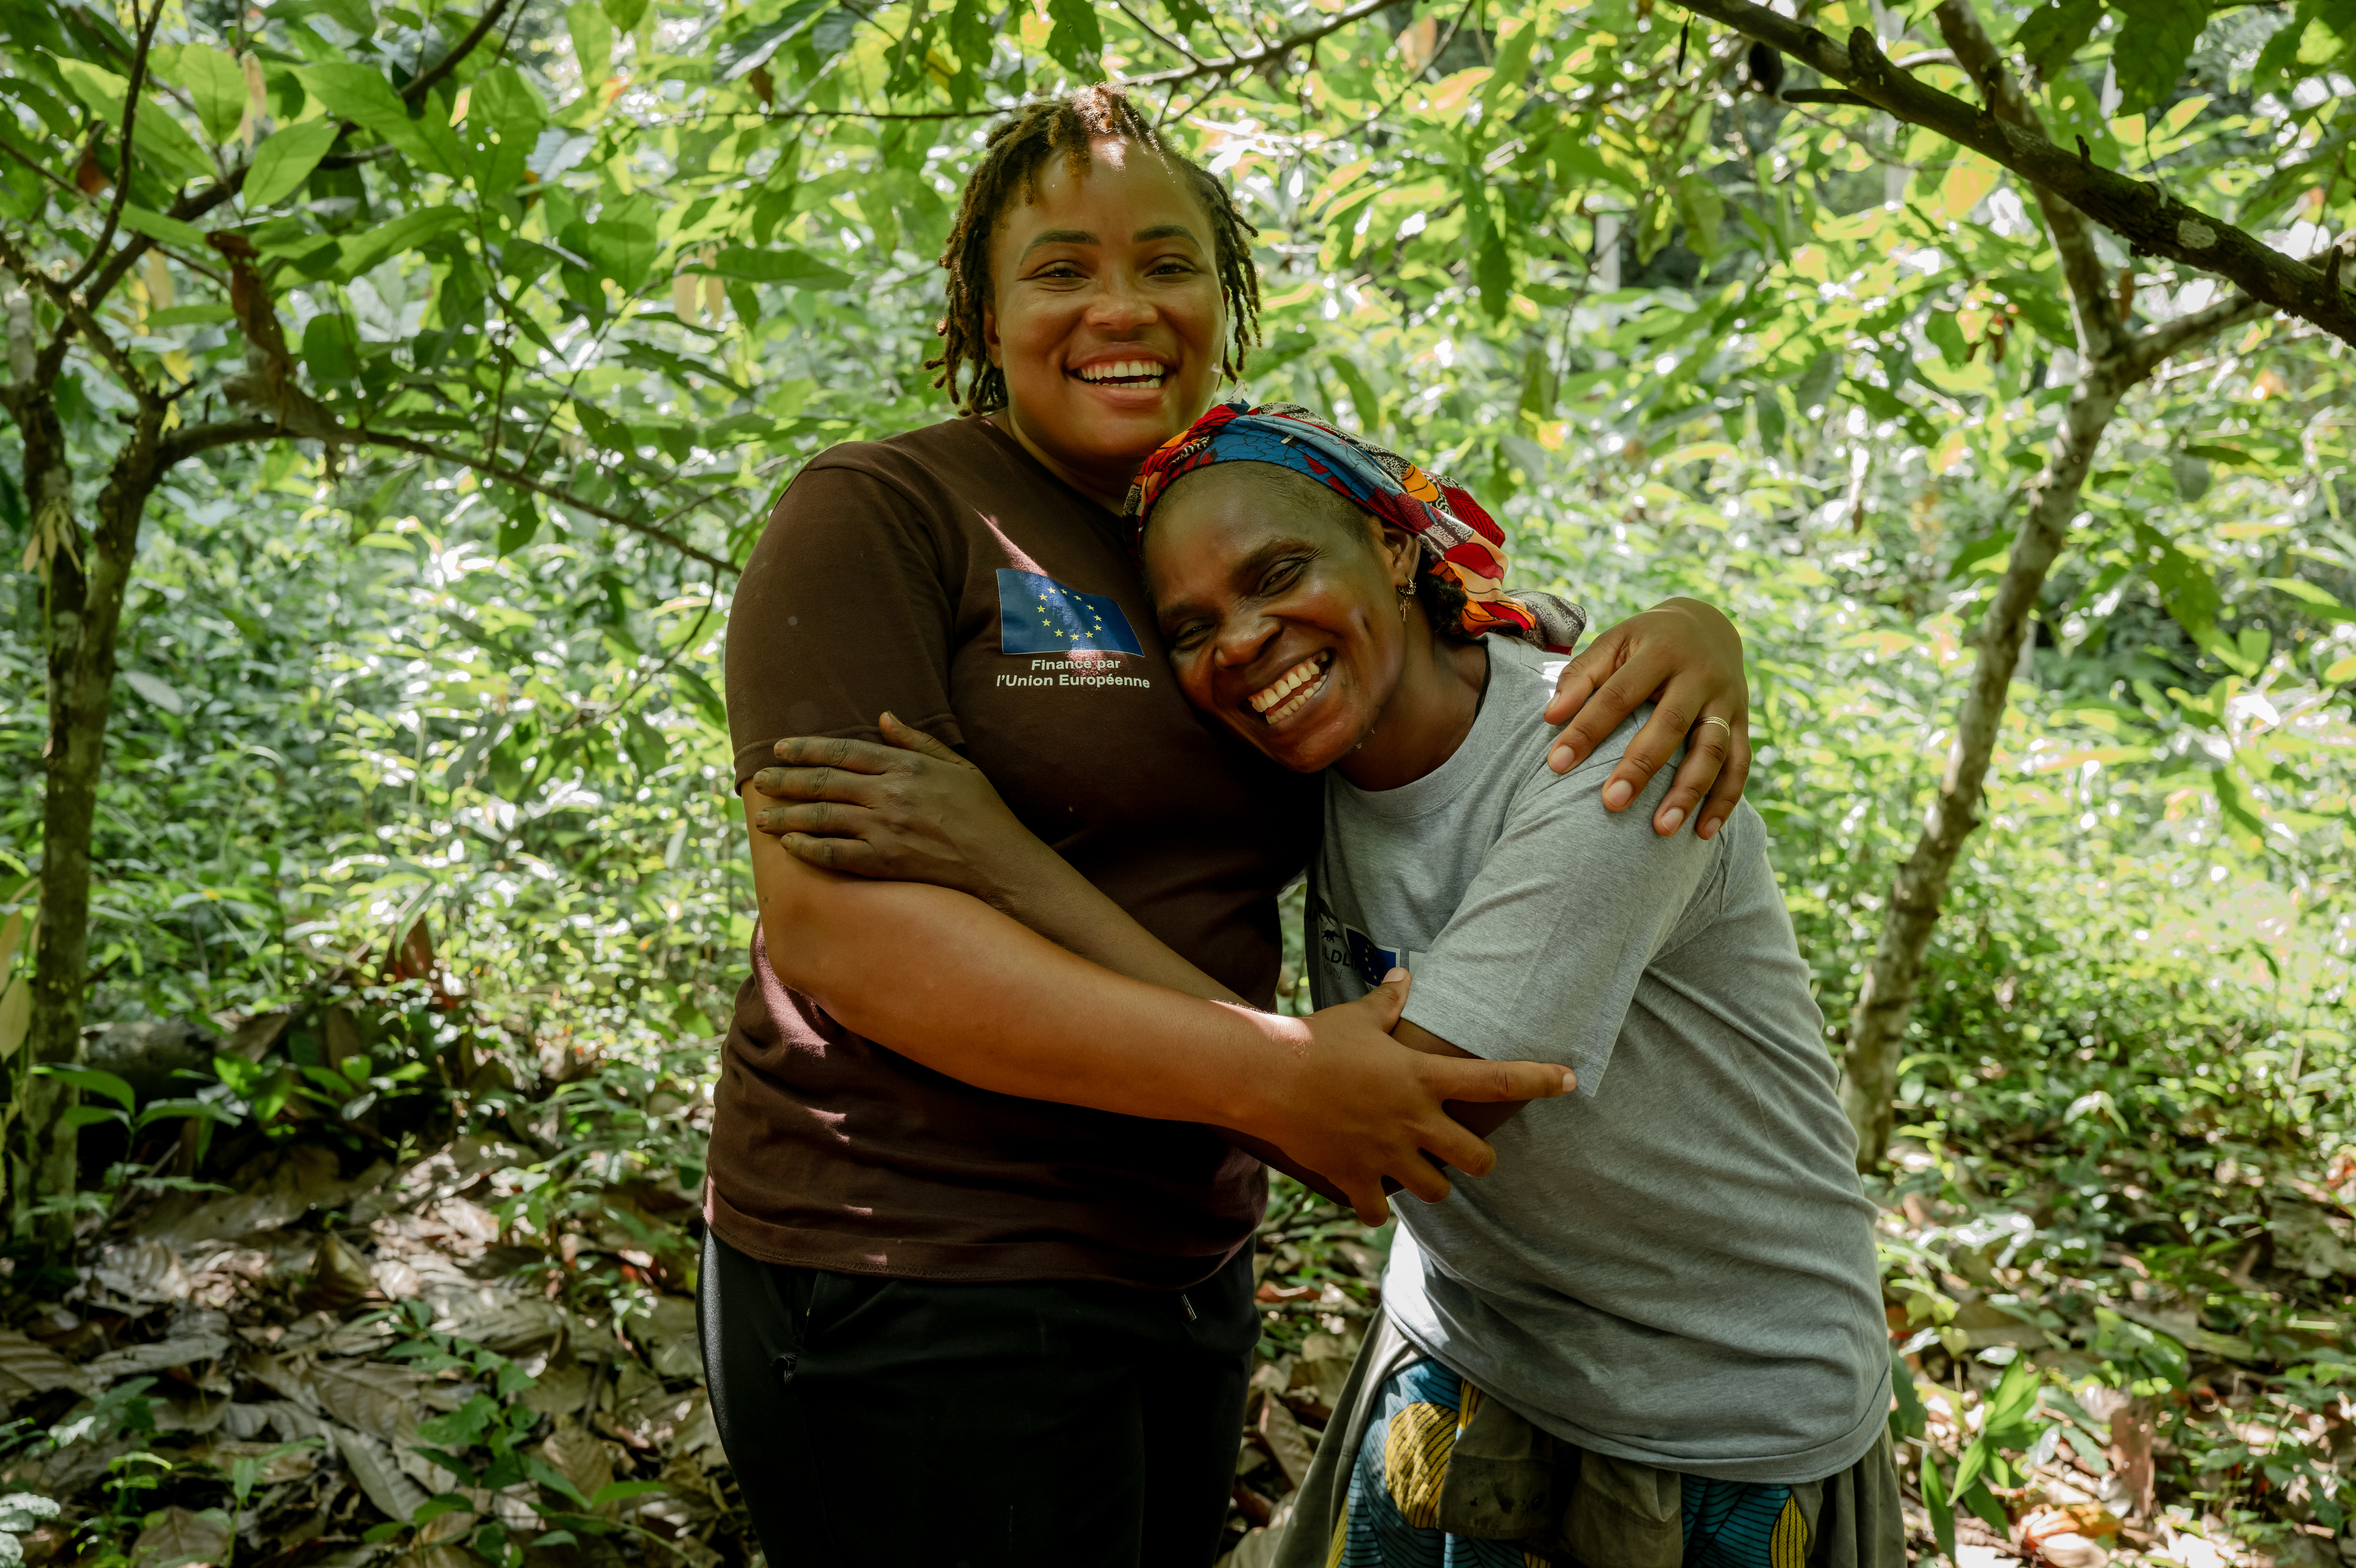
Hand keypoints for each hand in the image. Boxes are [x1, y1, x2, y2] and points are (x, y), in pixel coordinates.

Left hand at [749, 713, 1048, 910]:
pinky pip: (836, 854)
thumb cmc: (984, 813)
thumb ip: (917, 742)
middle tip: (759, 781)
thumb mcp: (958, 766)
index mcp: (906, 767)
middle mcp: (890, 795)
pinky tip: (789, 846)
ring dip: (787, 816)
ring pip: (823, 817)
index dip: (807, 748)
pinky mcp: (885, 863)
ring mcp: (885, 830)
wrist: (1002, 864)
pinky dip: (808, 849)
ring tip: (761, 819)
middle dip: (786, 781)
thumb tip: (883, 716)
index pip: (844, 751)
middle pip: (825, 782)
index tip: (780, 749)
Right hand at [1243, 970, 1574, 1225]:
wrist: (1267, 1076)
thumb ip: (1389, 1000)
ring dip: (1433, 1184)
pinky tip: (1371, 1198)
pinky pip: (1377, 1212)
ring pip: (1436, 1191)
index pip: (1497, 1080)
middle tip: (1465, 1151)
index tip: (1569, 1081)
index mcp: (1423, 1079)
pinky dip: (1376, 1208)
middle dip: (1478, 1159)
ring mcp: (1386, 1155)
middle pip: (1477, 1160)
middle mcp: (1414, 1122)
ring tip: (1420, 1172)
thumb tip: (1403, 974)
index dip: (1539, 1080)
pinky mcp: (1355, 1177)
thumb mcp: (1359, 1015)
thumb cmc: (1316, 1039)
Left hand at [1542, 596, 1750, 840]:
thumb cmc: (1645, 641)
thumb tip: (1550, 716)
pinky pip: (1739, 764)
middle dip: (1640, 767)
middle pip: (1669, 724)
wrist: (1708, 623)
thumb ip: (1581, 675)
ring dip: (1689, 792)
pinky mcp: (1743, 722)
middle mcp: (1699, 675)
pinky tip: (1703, 832)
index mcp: (1660, 652)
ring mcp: (1726, 701)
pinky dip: (1724, 800)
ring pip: (1712, 750)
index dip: (1586, 729)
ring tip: (1662, 829)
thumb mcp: (1614, 641)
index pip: (1618, 694)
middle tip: (1611, 804)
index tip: (1555, 764)